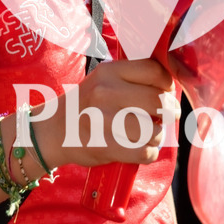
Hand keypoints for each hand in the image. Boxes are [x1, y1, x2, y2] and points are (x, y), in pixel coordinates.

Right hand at [56, 58, 176, 168]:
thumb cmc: (86, 105)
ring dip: (158, 135)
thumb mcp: (104, 81)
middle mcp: (105, 92)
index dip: (167, 84)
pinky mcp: (103, 145)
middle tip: (166, 116)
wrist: (53, 131)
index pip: (154, 71)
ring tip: (151, 134)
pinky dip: (149, 153)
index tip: (166, 93)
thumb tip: (170, 88)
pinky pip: (143, 151)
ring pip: (154, 129)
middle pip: (158, 100)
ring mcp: (103, 119)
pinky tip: (142, 149)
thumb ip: (132, 79)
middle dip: (169, 111)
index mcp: (109, 71)